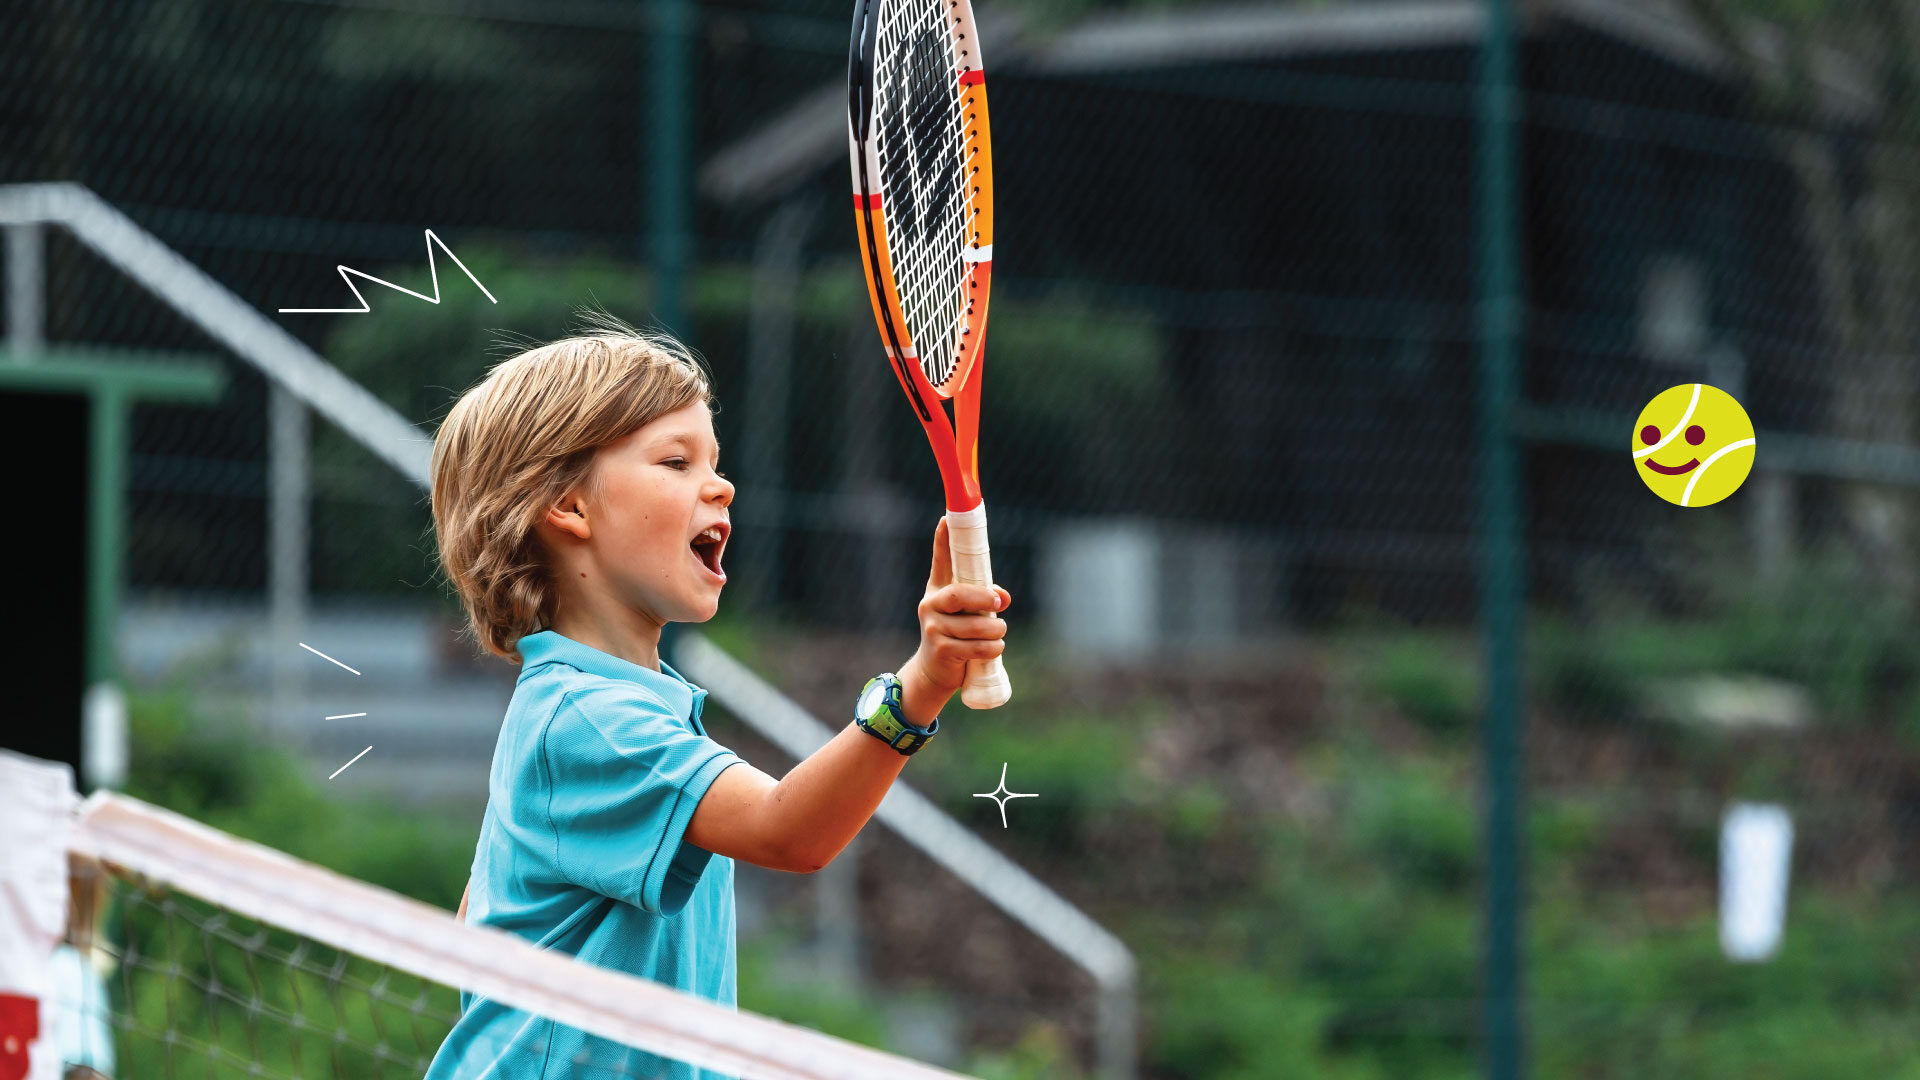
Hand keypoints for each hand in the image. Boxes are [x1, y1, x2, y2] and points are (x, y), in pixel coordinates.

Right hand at [899, 517, 1010, 724]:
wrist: (934, 671)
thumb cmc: (956, 635)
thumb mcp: (968, 614)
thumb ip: (985, 600)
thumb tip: (1004, 598)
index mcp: (937, 590)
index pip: (940, 561)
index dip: (942, 540)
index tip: (946, 518)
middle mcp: (931, 605)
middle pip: (959, 594)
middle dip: (984, 597)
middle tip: (1000, 602)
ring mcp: (933, 628)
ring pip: (975, 625)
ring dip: (996, 629)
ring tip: (1000, 631)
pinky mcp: (942, 650)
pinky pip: (976, 646)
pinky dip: (992, 647)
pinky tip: (995, 647)